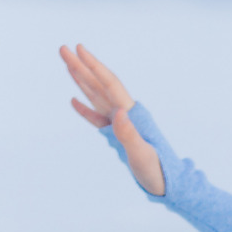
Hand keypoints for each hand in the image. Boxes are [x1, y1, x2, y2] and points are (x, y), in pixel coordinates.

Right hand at [60, 43, 164, 195]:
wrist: (168, 184)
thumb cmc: (157, 171)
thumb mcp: (141, 154)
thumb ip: (129, 134)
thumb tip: (119, 112)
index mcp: (131, 115)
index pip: (109, 84)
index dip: (94, 66)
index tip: (78, 49)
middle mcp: (125, 115)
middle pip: (100, 84)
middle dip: (81, 66)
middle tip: (63, 48)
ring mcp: (119, 124)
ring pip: (96, 96)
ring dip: (82, 80)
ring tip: (67, 63)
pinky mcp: (116, 135)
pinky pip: (96, 117)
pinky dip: (84, 108)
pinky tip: (73, 100)